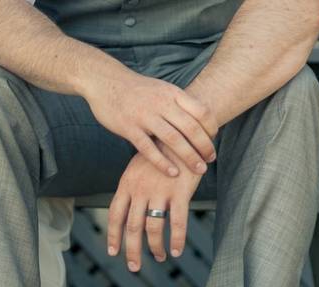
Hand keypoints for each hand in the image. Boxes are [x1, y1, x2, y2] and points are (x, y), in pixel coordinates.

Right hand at [86, 68, 217, 178]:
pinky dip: (162, 162)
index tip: (213, 140)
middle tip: (210, 160)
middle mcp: (161, 104)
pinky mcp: (129, 128)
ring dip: (189, 157)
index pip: (201, 112)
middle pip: (191, 128)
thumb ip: (177, 102)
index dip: (211, 128)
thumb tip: (196, 117)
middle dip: (204, 147)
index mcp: (172, 93)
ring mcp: (145, 117)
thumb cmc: (135, 89)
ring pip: (173, 140)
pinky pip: (149, 149)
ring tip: (199, 170)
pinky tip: (172, 172)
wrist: (105, 81)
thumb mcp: (161, 88)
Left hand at [107, 143, 202, 271]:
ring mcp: (158, 191)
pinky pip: (177, 223)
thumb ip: (132, 186)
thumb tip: (128, 207)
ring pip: (153, 228)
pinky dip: (177, 240)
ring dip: (155, 247)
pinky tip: (177, 251)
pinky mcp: (179, 192)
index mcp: (127, 184)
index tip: (113, 252)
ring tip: (160, 258)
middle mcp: (139, 190)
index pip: (115, 214)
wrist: (184, 132)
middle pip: (131, 227)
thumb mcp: (139, 166)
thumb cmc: (162, 151)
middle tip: (134, 267)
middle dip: (131, 250)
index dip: (113, 235)